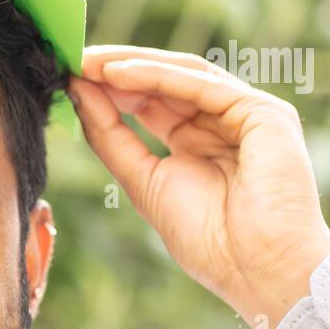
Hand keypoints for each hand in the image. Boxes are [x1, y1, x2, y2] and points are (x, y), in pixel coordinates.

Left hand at [68, 45, 329, 328]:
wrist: (258, 269)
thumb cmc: (208, 239)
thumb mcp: (142, 180)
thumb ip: (110, 136)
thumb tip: (78, 92)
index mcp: (199, 144)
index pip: (149, 103)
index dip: (108, 89)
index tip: (66, 77)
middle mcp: (224, 124)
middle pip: (163, 82)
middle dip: (116, 69)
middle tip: (70, 59)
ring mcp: (247, 115)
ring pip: (181, 74)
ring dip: (131, 65)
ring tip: (86, 61)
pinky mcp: (263, 112)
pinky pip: (200, 85)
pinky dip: (156, 75)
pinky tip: (115, 73)